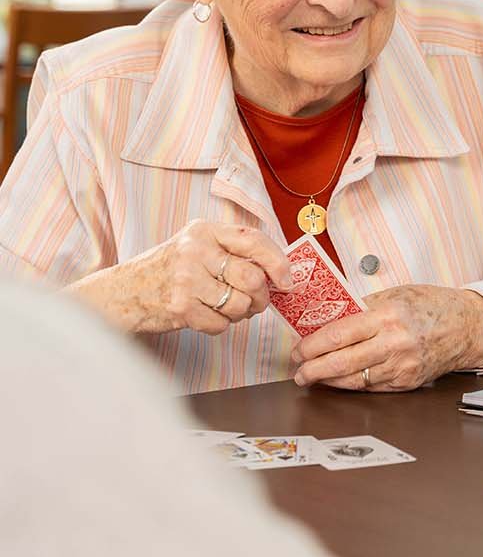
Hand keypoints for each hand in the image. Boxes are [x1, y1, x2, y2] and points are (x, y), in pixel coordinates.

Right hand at [69, 221, 291, 335]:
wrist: (121, 292)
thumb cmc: (168, 270)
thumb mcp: (196, 247)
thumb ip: (232, 251)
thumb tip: (280, 271)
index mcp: (203, 231)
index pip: (253, 240)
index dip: (278, 262)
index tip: (287, 280)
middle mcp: (194, 251)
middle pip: (252, 277)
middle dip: (262, 296)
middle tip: (256, 302)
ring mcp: (185, 279)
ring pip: (240, 304)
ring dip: (240, 313)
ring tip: (226, 308)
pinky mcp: (179, 306)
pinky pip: (221, 324)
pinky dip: (219, 325)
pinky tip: (205, 315)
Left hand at [291, 285, 482, 391]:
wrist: (468, 326)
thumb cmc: (434, 306)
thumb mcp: (397, 294)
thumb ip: (364, 307)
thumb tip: (329, 319)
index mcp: (389, 315)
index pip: (339, 334)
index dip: (312, 346)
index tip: (298, 350)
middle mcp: (395, 343)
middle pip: (341, 362)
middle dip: (313, 369)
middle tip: (299, 371)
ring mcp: (402, 366)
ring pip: (354, 380)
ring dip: (329, 381)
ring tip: (313, 377)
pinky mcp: (408, 382)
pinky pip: (372, 387)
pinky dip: (353, 385)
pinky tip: (340, 381)